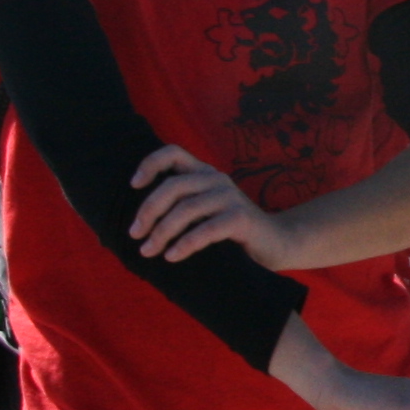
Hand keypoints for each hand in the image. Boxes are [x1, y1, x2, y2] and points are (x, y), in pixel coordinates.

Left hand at [129, 145, 290, 268]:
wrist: (277, 243)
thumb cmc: (231, 232)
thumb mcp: (204, 213)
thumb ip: (180, 208)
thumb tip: (138, 223)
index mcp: (204, 173)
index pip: (173, 153)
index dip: (150, 164)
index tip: (133, 185)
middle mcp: (216, 179)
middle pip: (172, 186)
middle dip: (148, 211)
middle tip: (135, 234)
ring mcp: (230, 197)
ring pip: (186, 209)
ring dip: (162, 232)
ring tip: (148, 251)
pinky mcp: (241, 218)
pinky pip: (206, 230)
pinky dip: (185, 244)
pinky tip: (172, 257)